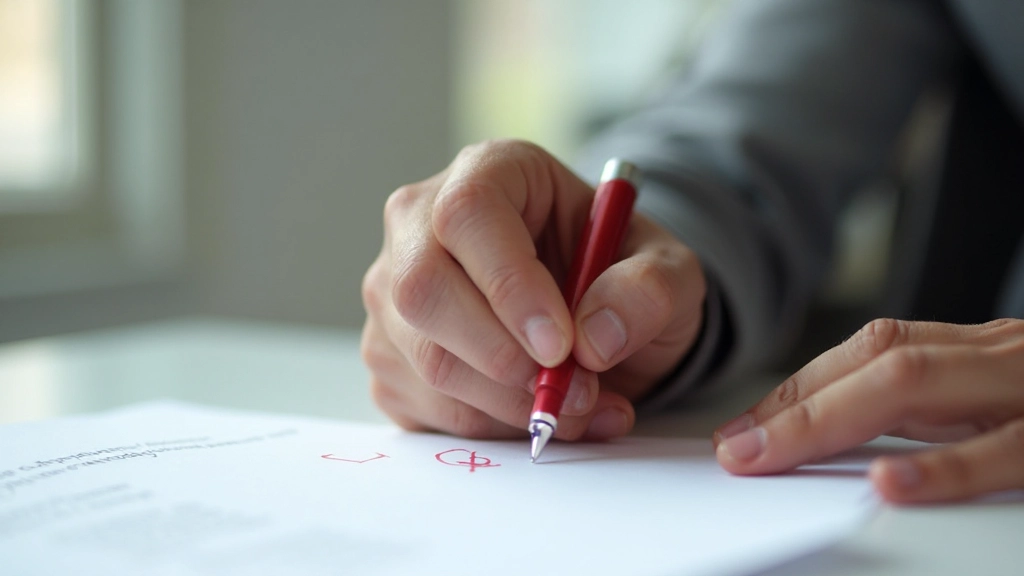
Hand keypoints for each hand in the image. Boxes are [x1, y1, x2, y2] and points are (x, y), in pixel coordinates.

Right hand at [361, 140, 705, 439]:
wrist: (595, 317)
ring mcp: (394, 292)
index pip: (467, 214)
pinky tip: (541, 412)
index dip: (508, 284)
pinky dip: (493, 427)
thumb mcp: (668, 268)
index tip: (559, 345)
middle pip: (421, 289)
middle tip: (572, 388)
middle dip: (500, 357)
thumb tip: (593, 337)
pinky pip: (426, 406)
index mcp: (489, 172)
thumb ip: (650, 288)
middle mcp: (420, 224)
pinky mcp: (391, 355)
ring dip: (508, 403)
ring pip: (423, 360)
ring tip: (580, 404)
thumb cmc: (620, 274)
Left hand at [713, 318, 1023, 502]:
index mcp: (974, 350)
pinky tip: (887, 483)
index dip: (799, 391)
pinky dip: (940, 467)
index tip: (742, 430)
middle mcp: (996, 357)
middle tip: (738, 451)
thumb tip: (826, 438)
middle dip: (798, 408)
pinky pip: (1001, 450)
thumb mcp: (994, 398)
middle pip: (880, 363)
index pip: (870, 353)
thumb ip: (927, 410)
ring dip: (834, 419)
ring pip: (919, 383)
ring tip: (774, 455)